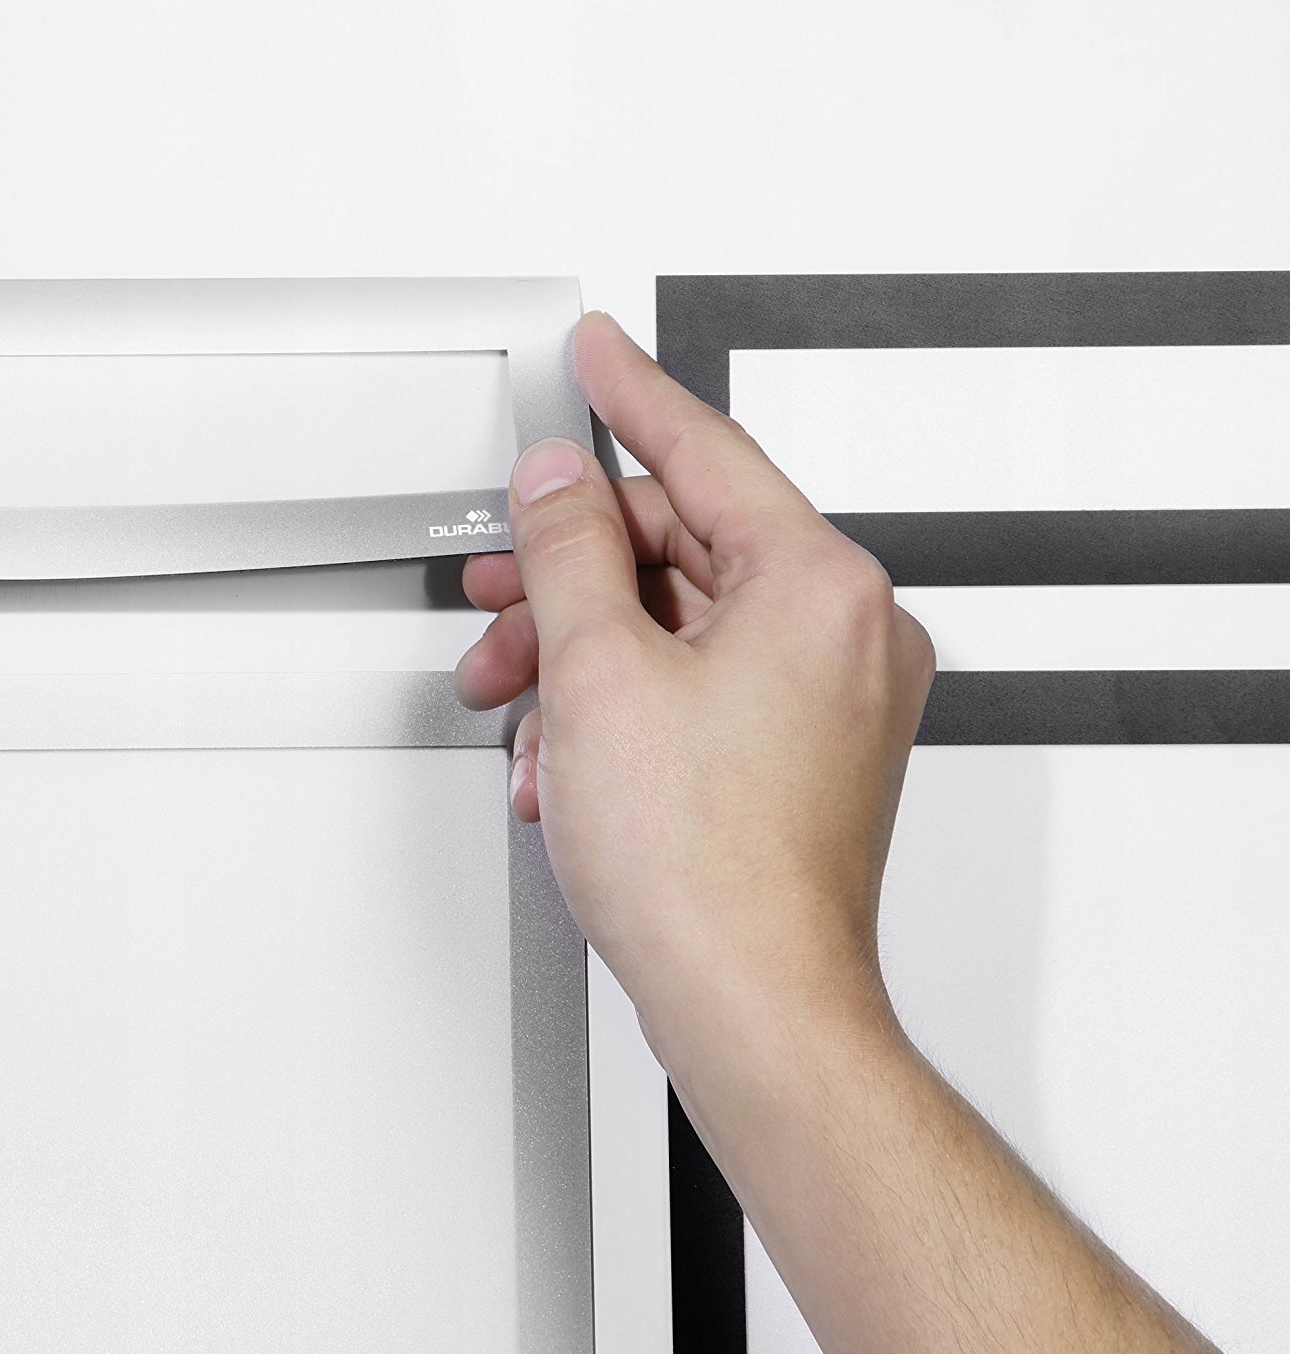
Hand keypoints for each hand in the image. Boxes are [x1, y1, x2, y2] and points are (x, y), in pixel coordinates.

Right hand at [450, 317, 1250, 1353]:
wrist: (752, 1003)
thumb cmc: (705, 868)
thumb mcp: (596, 671)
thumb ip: (569, 550)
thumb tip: (559, 484)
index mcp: (818, 587)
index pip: (705, 451)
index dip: (628, 395)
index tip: (596, 350)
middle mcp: (848, 635)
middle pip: (685, 545)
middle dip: (572, 574)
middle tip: (504, 582)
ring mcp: (836, 702)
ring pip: (682, 624)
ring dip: (583, 653)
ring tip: (519, 697)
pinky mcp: (810, 760)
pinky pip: (702, 687)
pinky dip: (625, 706)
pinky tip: (564, 756)